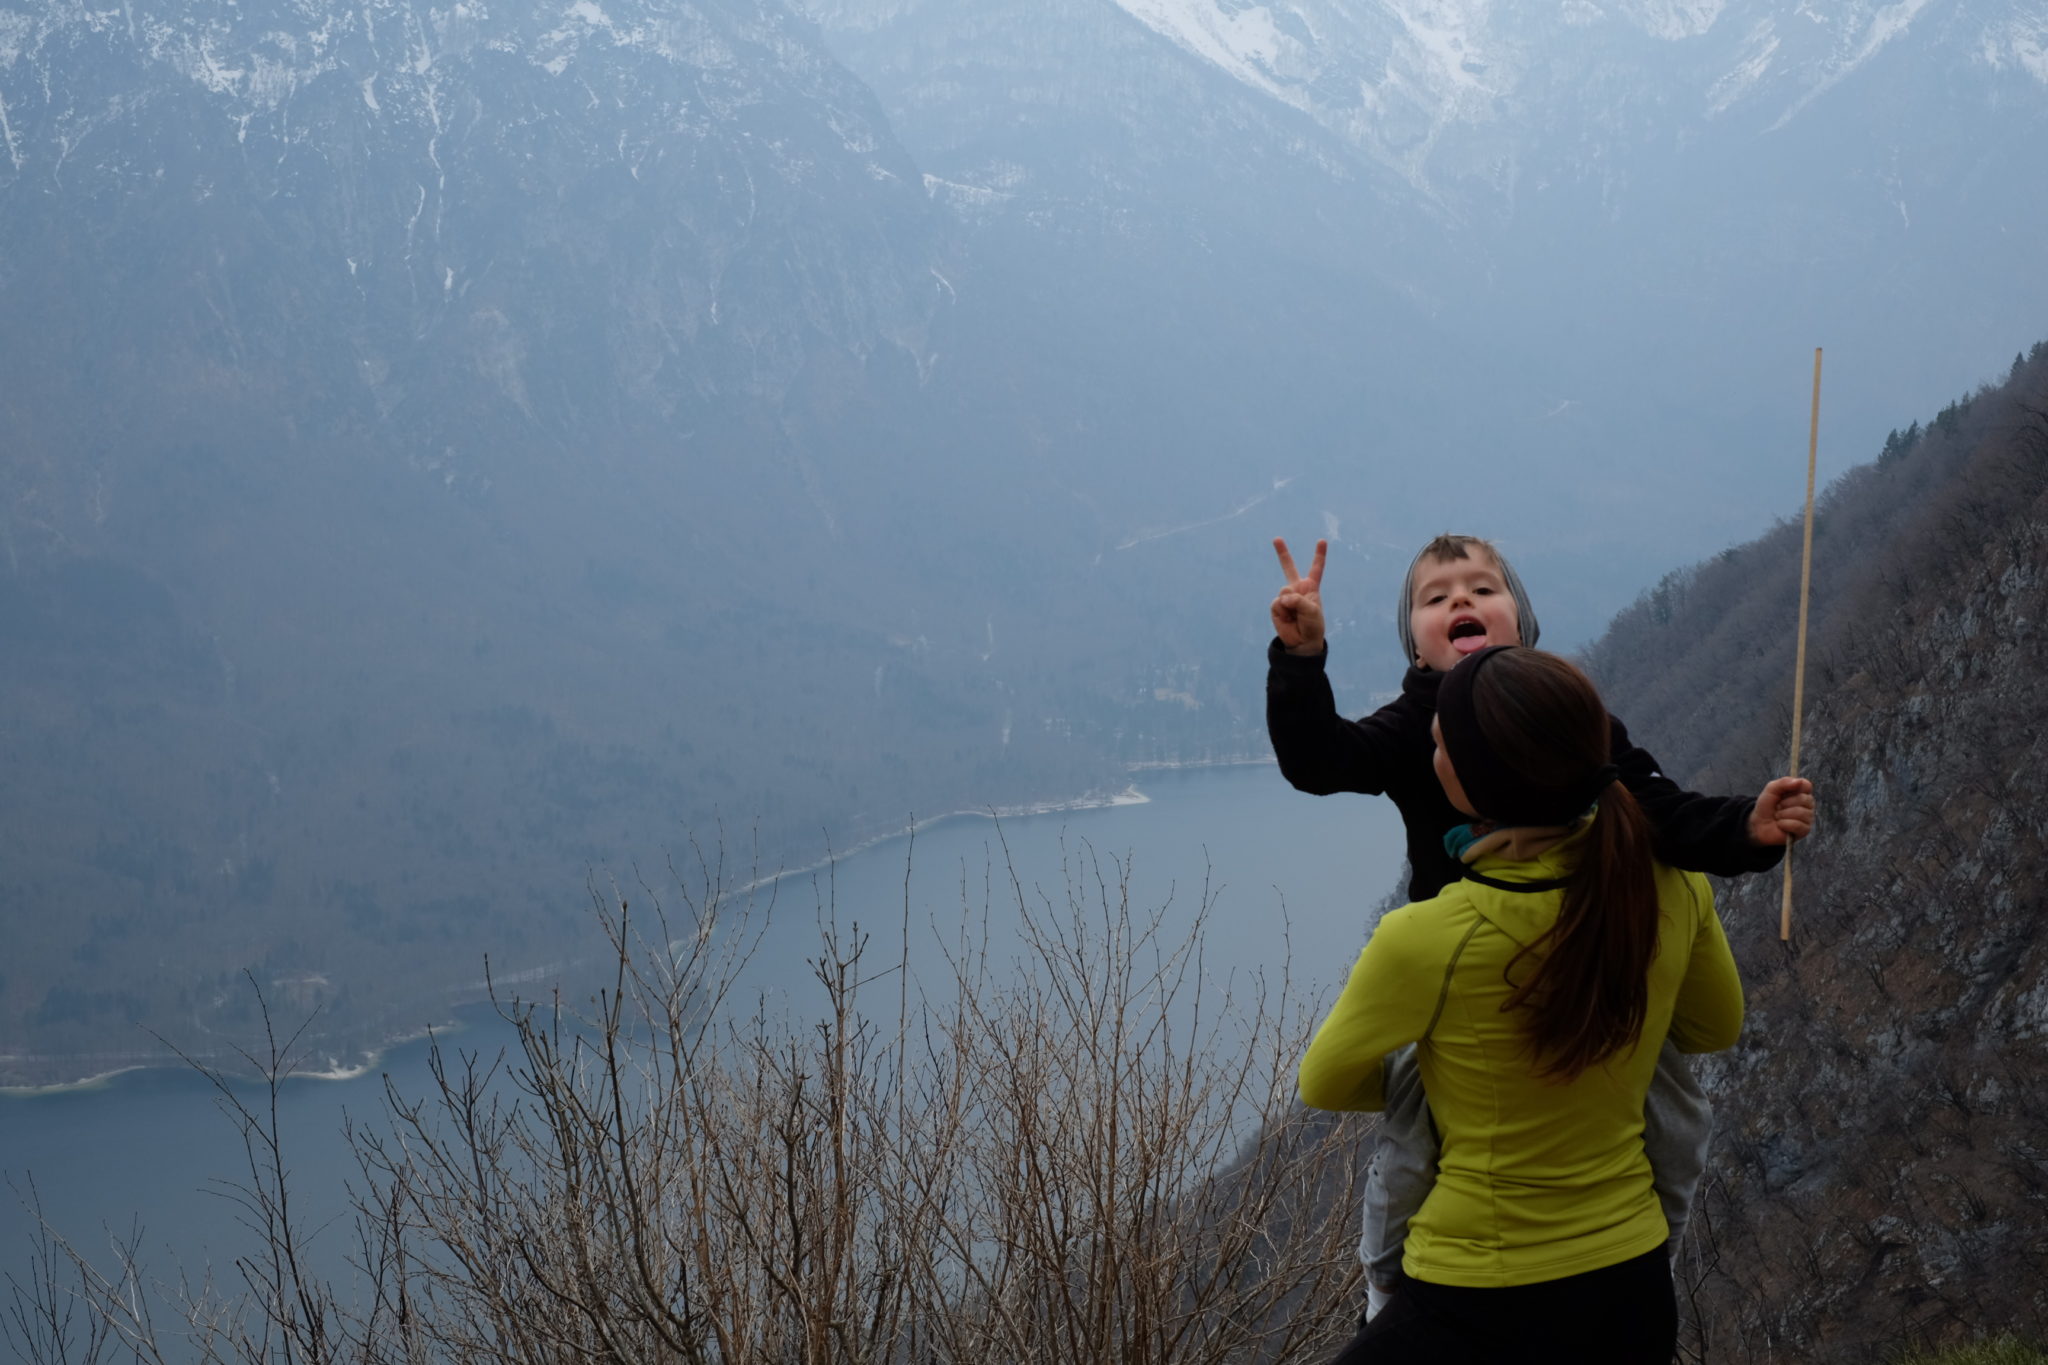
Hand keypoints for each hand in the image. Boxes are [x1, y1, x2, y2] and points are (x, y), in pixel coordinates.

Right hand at [1271, 537, 1327, 655]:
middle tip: (1276, 539)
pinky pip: (1277, 603)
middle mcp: (1297, 589)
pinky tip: (1287, 618)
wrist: (1302, 642)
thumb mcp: (1312, 611)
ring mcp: (1286, 597)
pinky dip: (1283, 610)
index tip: (1322, 540)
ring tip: (1295, 615)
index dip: (1319, 554)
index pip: (1316, 568)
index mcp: (1311, 587)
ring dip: (1290, 603)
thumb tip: (1282, 598)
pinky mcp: (1277, 607)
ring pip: (1284, 590)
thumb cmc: (1312, 625)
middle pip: (1288, 567)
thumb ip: (1298, 600)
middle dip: (1282, 553)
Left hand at [1747, 777, 1814, 845]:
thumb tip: (1799, 781)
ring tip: (1778, 816)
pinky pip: (1797, 825)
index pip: (1806, 785)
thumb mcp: (1770, 790)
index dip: (1794, 787)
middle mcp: (1807, 805)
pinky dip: (1784, 824)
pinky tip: (1780, 825)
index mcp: (1801, 793)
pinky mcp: (1804, 831)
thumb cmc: (1766, 807)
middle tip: (1778, 807)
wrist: (1758, 825)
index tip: (1783, 792)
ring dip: (1783, 814)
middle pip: (1803, 799)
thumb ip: (1783, 783)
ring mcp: (1807, 818)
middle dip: (1785, 803)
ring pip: (1800, 812)